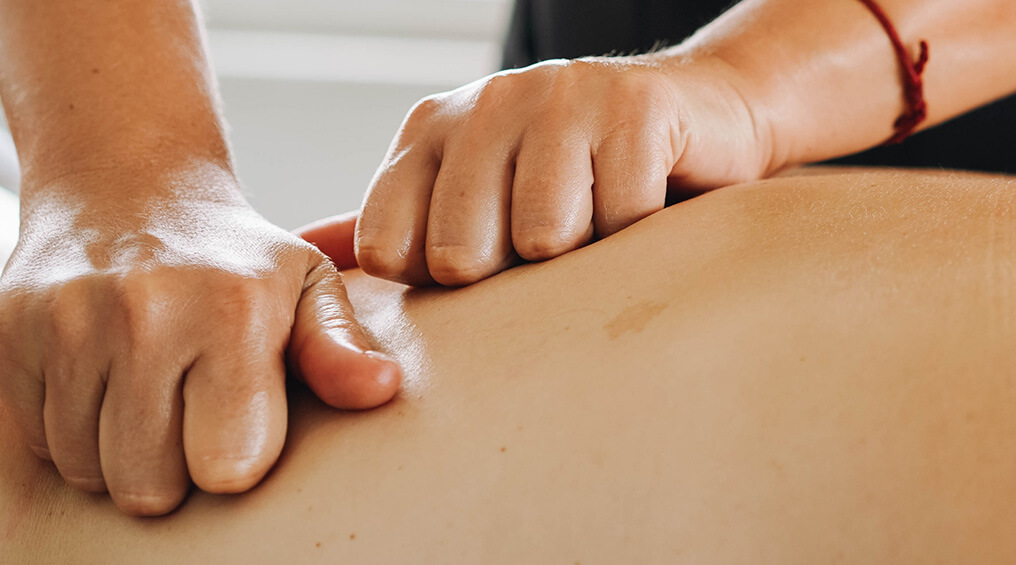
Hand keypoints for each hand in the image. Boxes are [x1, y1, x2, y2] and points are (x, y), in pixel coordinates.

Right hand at [0, 171, 401, 515]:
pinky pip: (38, 440)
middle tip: (188, 414)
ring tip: (147, 394)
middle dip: (173, 470)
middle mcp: (144, 312)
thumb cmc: (238, 261)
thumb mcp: (306, 288)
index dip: (234, 460)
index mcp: (233, 310)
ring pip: (86, 470)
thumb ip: (338, 348)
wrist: (128, 185)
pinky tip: (101, 378)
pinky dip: (69, 428)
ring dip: (117, 453)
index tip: (241, 422)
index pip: (226, 467)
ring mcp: (65, 320)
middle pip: (148, 485)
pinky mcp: (7, 330)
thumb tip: (381, 389)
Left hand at [356, 53, 772, 285]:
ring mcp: (560, 97)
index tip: (492, 266)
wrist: (708, 114)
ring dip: (586, 253)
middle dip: (519, 273)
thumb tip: (307, 253)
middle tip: (559, 241)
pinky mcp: (635, 108)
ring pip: (545, 238)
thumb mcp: (479, 194)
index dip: (445, 284)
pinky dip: (642, 235)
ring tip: (602, 223)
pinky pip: (622, 221)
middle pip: (463, 254)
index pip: (391, 249)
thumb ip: (397, 224)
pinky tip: (648, 205)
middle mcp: (486, 101)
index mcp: (431, 129)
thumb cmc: (585, 175)